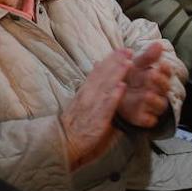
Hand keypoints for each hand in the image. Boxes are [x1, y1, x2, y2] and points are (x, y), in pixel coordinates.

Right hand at [60, 48, 126, 168]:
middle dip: (116, 61)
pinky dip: (113, 95)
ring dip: (117, 74)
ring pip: (105, 87)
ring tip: (128, 63)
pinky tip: (121, 86)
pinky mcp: (96, 120)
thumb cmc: (74, 122)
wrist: (63, 141)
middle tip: (128, 50)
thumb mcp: (81, 100)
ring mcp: (92, 106)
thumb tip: (97, 68)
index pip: (98, 71)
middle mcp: (88, 95)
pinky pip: (106, 106)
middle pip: (103, 75)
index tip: (121, 49)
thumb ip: (91, 85)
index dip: (110, 59)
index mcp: (85, 90)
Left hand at [117, 42, 171, 127]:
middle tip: (152, 75)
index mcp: (157, 77)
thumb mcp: (135, 65)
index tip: (161, 64)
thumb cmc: (128, 77)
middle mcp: (157, 91)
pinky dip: (147, 117)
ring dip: (154, 99)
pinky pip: (150, 120)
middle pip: (165, 88)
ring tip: (147, 94)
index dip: (165, 70)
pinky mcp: (144, 118)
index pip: (167, 73)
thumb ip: (147, 57)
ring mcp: (151, 106)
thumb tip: (158, 44)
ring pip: (159, 104)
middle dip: (160, 82)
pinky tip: (141, 111)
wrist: (111, 95)